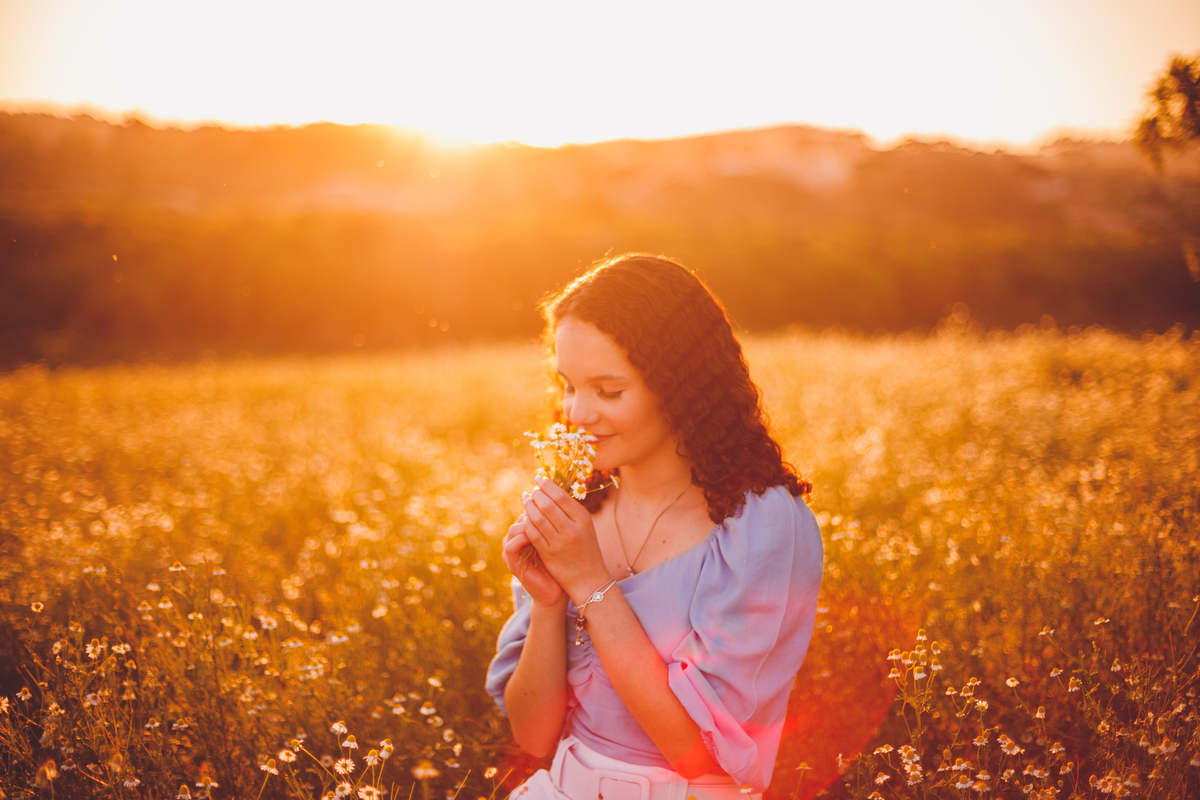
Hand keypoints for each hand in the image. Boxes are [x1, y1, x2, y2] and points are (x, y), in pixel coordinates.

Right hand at [501, 513, 565, 607]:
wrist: (557, 591)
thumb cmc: (561, 565)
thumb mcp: (559, 541)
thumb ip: (556, 524)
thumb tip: (563, 501)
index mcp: (529, 533)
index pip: (529, 512)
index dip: (540, 507)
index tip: (554, 506)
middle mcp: (518, 540)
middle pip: (520, 518)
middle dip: (533, 513)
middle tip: (546, 512)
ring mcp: (513, 552)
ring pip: (513, 530)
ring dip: (527, 524)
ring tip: (540, 523)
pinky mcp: (512, 564)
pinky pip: (510, 547)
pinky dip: (519, 539)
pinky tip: (532, 537)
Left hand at [521, 476, 610, 604]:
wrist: (589, 578)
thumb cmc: (586, 549)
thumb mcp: (585, 527)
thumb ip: (571, 510)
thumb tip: (552, 489)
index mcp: (583, 519)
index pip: (560, 496)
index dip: (546, 485)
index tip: (538, 479)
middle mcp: (572, 529)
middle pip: (547, 504)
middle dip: (536, 495)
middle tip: (531, 491)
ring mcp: (559, 542)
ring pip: (537, 518)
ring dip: (528, 507)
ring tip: (526, 500)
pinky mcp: (548, 553)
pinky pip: (532, 533)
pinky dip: (526, 523)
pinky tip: (524, 518)